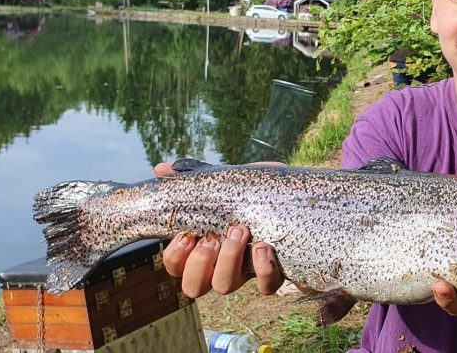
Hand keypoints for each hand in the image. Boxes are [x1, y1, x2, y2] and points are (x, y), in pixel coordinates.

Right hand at [155, 162, 284, 297]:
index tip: (187, 235)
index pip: (176, 266)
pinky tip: (264, 247)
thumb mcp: (226, 183)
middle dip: (199, 263)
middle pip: (194, 287)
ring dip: (227, 261)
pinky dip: (263, 270)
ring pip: (224, 286)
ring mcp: (246, 273)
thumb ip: (195, 176)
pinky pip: (265, 287)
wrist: (296, 201)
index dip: (175, 257)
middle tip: (212, 237)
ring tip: (239, 231)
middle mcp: (220, 265)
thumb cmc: (252, 196)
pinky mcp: (273, 275)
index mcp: (204, 246)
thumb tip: (161, 169)